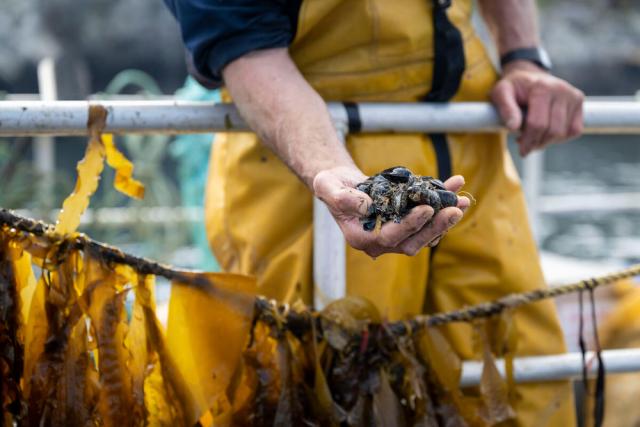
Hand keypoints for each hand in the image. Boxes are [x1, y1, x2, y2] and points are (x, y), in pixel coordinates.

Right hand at [312, 167, 470, 257]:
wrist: (341, 183)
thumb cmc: (331, 186)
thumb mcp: (328, 187)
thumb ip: (343, 199)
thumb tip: (368, 206)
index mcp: (361, 238)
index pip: (389, 237)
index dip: (410, 225)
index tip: (427, 208)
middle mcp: (380, 242)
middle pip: (413, 242)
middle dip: (436, 226)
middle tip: (455, 209)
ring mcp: (395, 234)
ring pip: (425, 234)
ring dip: (445, 219)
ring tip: (462, 199)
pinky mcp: (406, 223)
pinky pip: (428, 219)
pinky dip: (443, 204)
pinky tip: (455, 187)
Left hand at [491, 61, 584, 155]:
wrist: (528, 76)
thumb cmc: (513, 88)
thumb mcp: (501, 93)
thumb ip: (505, 109)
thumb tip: (513, 127)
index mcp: (542, 88)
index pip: (538, 124)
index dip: (529, 141)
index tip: (522, 151)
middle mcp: (561, 90)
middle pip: (553, 130)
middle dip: (538, 143)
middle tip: (526, 147)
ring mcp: (573, 95)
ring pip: (564, 133)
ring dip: (548, 141)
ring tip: (534, 137)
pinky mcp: (579, 101)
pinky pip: (574, 130)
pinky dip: (561, 137)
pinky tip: (547, 133)